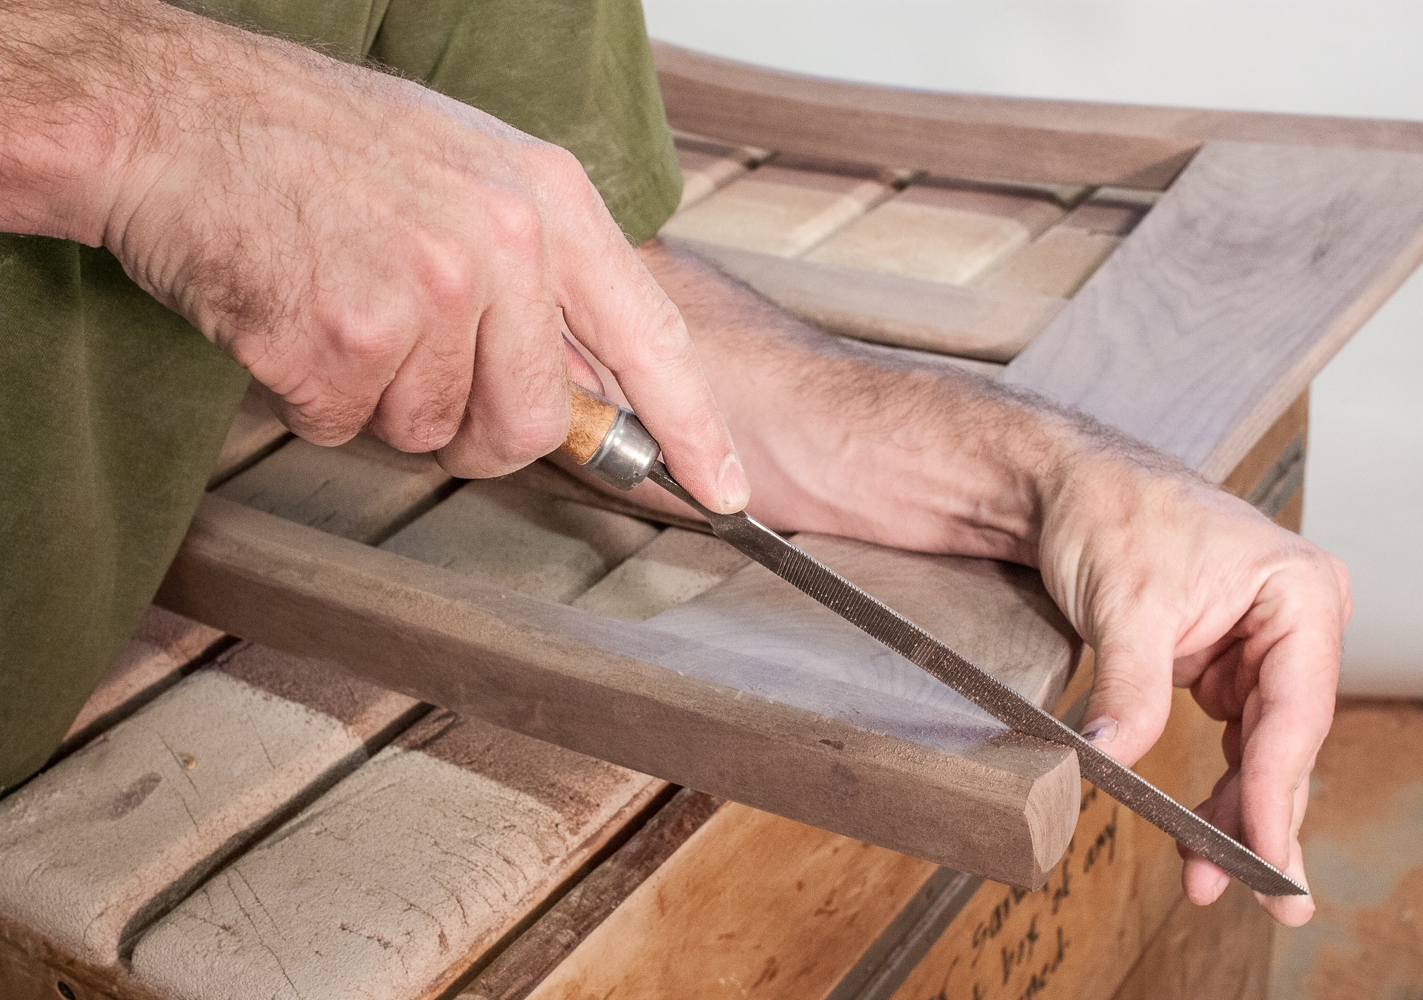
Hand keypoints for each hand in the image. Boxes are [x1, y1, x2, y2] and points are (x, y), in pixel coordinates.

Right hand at [1, 0, 746, 510]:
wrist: (175, 113)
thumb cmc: (318, 145)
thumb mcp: (468, 172)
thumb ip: (540, 272)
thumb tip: (587, 382)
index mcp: (547, 197)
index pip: (649, 335)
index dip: (690, 425)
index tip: (722, 487)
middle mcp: (503, 242)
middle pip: (531, 421)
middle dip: (476, 423)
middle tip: (412, 362)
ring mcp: (427, 288)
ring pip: (432, 431)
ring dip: (379, 397)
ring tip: (339, 302)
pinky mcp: (344, 336)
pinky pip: (347, 427)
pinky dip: (311, 394)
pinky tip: (291, 313)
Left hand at [1039, 453, 1349, 925]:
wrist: (1062, 484)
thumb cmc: (1107, 512)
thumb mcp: (1123, 606)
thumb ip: (1129, 690)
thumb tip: (1113, 761)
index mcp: (1299, 592)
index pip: (1295, 710)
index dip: (1274, 789)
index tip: (1259, 852)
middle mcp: (1294, 620)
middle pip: (1287, 739)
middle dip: (1261, 817)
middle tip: (1259, 894)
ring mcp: (1261, 644)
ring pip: (1260, 748)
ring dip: (1233, 811)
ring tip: (1208, 875)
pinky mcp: (1223, 661)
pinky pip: (1229, 737)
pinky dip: (1214, 782)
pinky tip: (1200, 831)